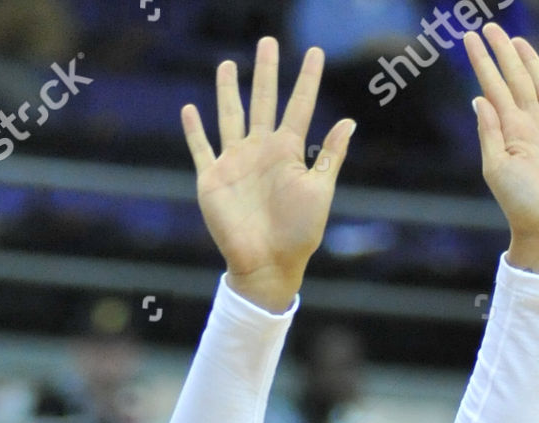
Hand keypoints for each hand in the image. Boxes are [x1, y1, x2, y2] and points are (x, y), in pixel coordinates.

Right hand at [181, 37, 355, 311]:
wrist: (268, 265)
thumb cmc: (299, 234)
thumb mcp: (320, 192)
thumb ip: (331, 157)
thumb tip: (349, 121)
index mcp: (288, 152)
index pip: (299, 106)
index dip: (308, 79)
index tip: (316, 52)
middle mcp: (261, 151)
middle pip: (263, 100)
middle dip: (265, 72)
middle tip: (268, 42)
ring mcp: (236, 163)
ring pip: (230, 116)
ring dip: (227, 91)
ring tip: (227, 64)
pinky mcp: (213, 180)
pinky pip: (201, 149)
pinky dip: (194, 130)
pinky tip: (189, 110)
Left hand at [465, 24, 538, 273]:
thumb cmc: (522, 205)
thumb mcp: (498, 169)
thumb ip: (490, 133)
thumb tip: (479, 99)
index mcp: (512, 131)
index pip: (495, 87)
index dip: (484, 62)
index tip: (471, 37)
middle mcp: (533, 127)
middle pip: (518, 81)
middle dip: (506, 54)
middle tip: (492, 27)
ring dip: (533, 66)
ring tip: (521, 45)